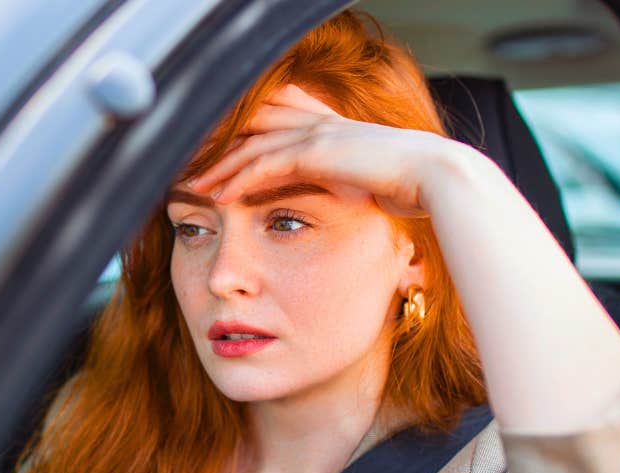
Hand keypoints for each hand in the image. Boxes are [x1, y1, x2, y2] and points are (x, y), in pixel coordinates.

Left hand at [187, 84, 478, 218]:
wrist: (437, 180)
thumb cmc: (412, 187)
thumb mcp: (370, 182)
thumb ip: (346, 185)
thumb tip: (343, 202)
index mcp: (329, 127)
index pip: (270, 124)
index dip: (237, 140)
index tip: (209, 160)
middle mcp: (318, 123)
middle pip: (250, 127)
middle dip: (216, 146)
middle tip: (183, 165)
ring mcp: (317, 134)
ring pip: (251, 145)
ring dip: (218, 165)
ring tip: (189, 184)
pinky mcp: (318, 152)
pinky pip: (265, 164)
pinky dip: (238, 179)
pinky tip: (216, 194)